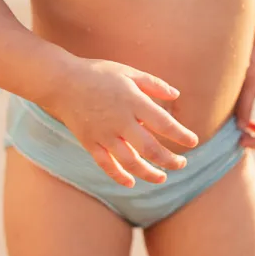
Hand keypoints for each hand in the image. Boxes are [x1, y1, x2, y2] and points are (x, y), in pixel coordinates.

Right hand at [46, 57, 200, 187]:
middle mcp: (120, 121)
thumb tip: (176, 96)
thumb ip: (153, 84)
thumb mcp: (128, 72)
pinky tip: (131, 183)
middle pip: (150, 148)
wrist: (61, 82)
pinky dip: (119, 176)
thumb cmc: (98, 73)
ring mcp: (104, 134)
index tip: (193, 142)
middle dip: (169, 160)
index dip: (181, 135)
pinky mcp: (89, 143)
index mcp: (133, 101)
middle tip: (182, 164)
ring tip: (162, 178)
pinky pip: (106, 165)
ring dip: (148, 173)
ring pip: (130, 162)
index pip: (164, 123)